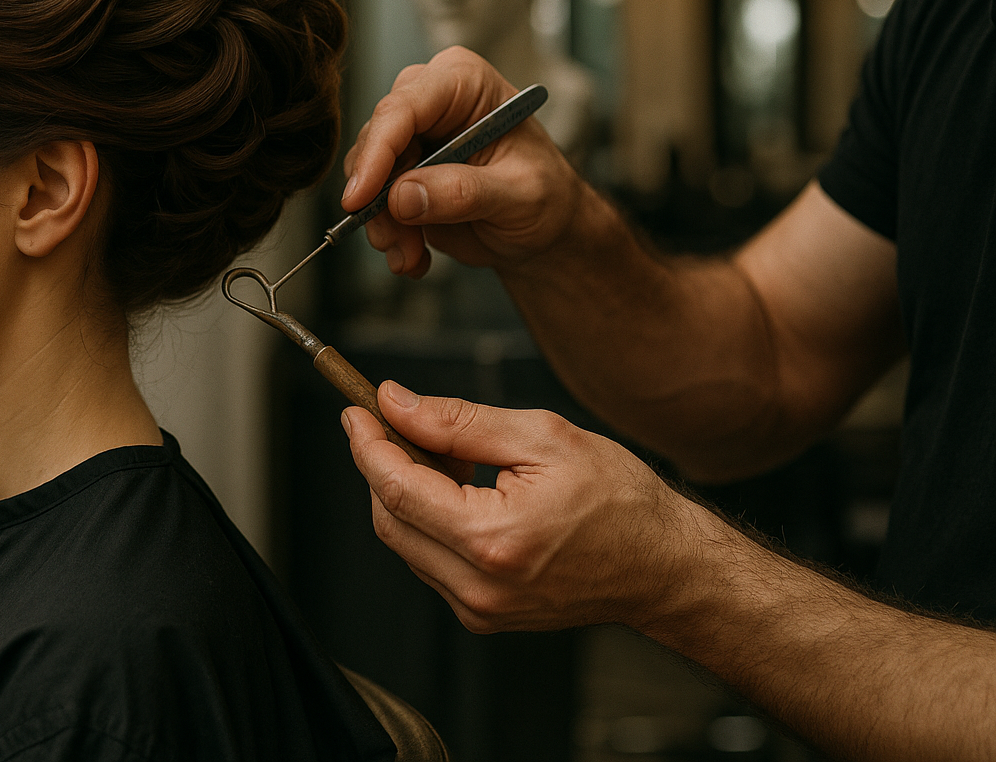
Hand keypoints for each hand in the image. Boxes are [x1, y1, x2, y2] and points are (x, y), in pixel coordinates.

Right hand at [341, 46, 584, 276]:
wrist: (542, 229)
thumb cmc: (545, 197)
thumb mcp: (520, 196)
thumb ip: (465, 193)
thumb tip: (403, 196)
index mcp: (465, 84)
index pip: (404, 106)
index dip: (376, 151)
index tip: (360, 197)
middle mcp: (431, 102)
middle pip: (376, 140)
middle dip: (380, 198)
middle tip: (398, 241)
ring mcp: (412, 139)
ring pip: (366, 176)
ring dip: (384, 224)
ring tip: (413, 254)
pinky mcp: (400, 174)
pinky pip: (370, 202)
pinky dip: (388, 235)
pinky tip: (414, 256)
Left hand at [342, 380, 704, 633]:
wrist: (663, 567)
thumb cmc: (620, 500)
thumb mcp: (542, 437)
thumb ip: (458, 421)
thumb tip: (396, 403)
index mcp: (493, 540)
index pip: (398, 489)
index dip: (368, 445)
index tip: (356, 411)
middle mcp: (479, 587)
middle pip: (390, 519)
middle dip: (382, 465)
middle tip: (397, 421)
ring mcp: (480, 610)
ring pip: (406, 542)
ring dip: (407, 491)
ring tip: (448, 453)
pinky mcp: (483, 616)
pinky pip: (431, 561)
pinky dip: (429, 520)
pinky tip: (461, 488)